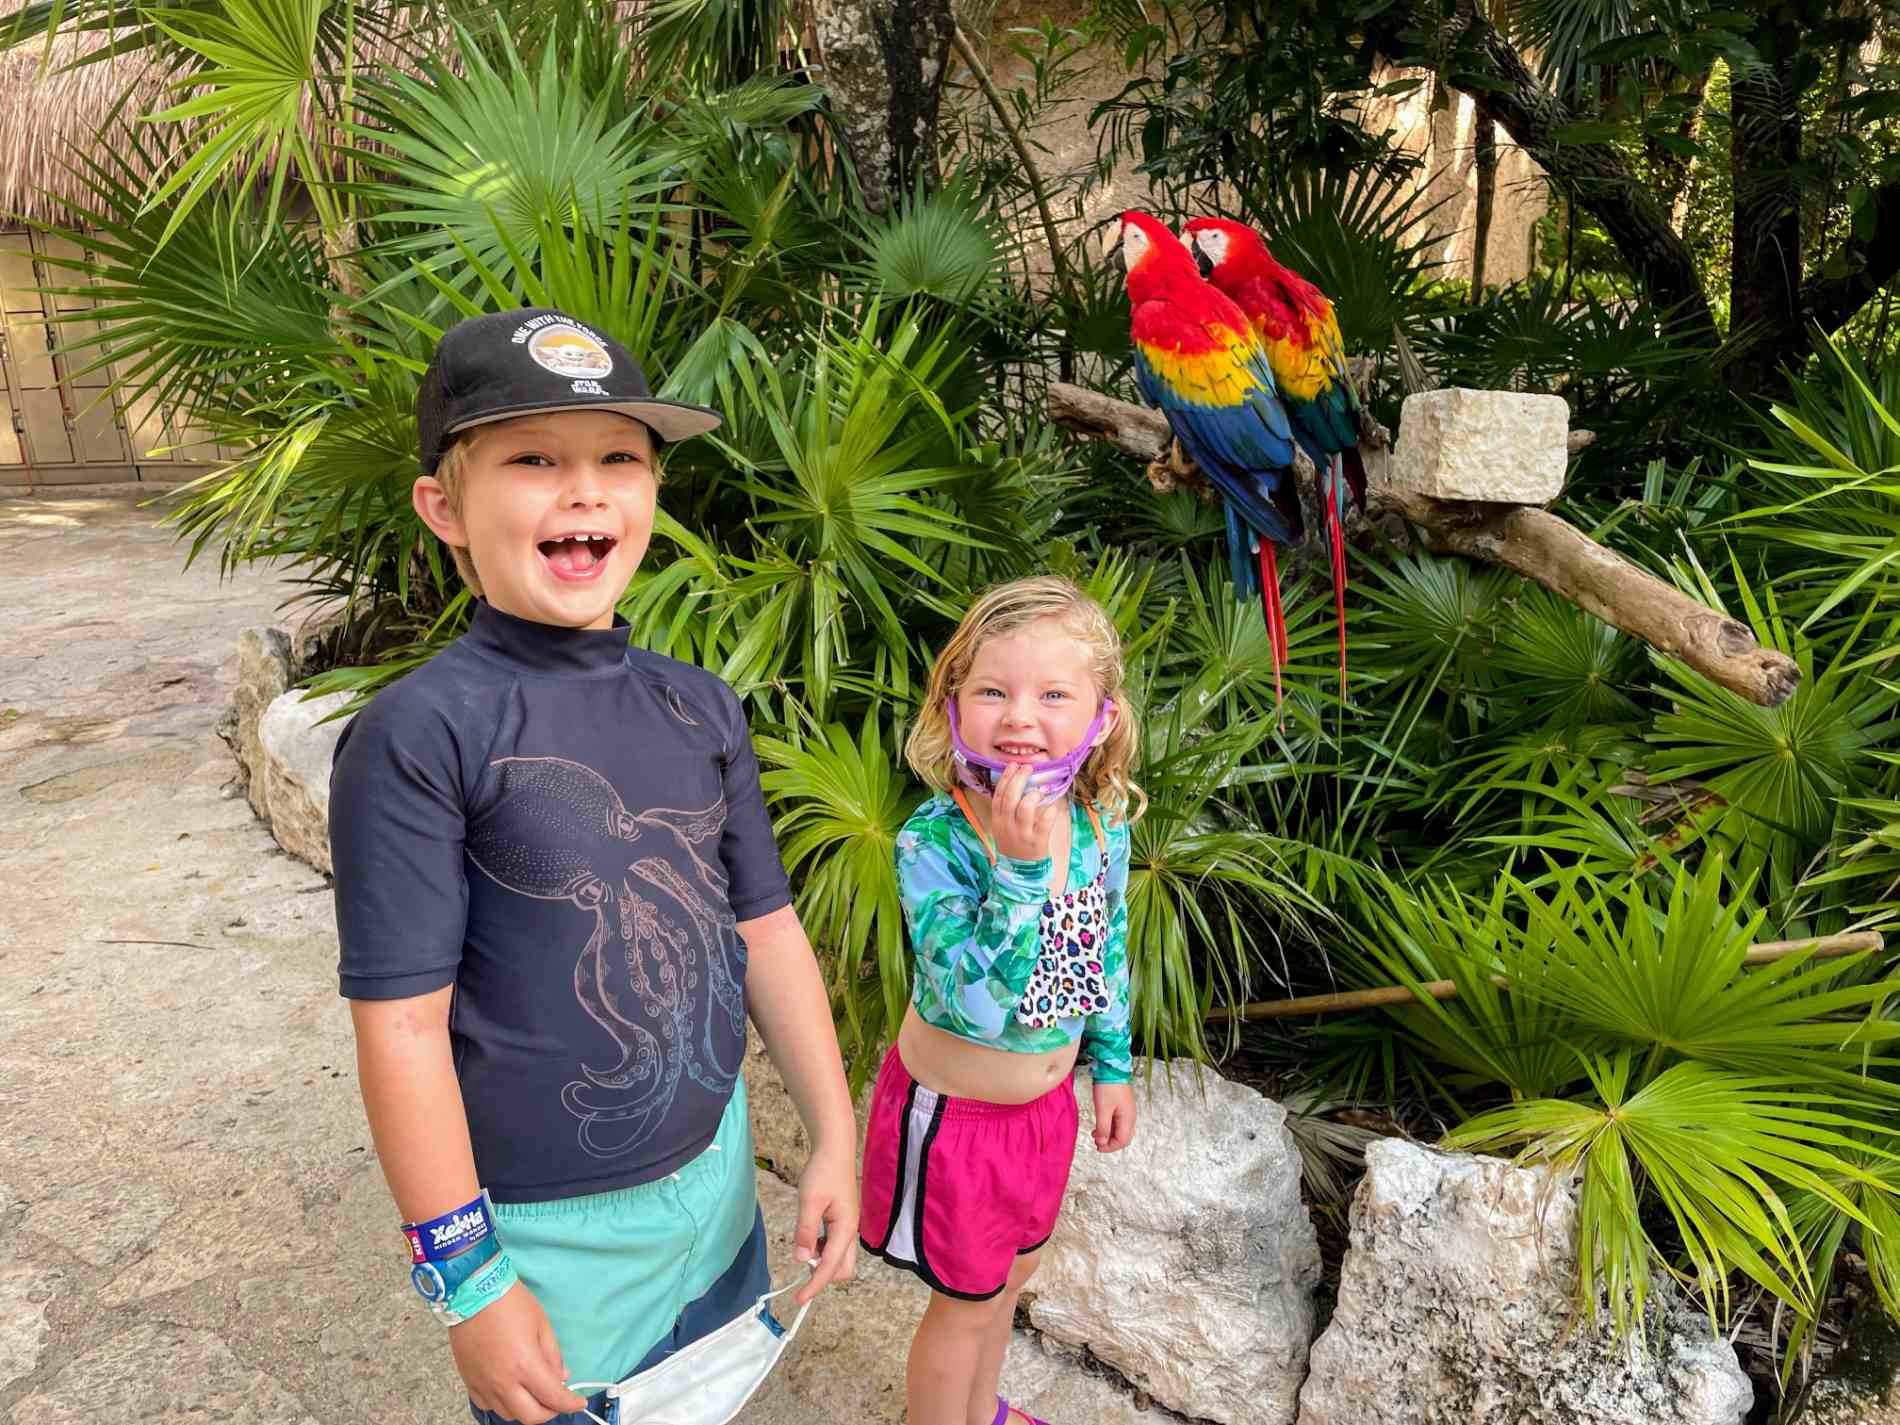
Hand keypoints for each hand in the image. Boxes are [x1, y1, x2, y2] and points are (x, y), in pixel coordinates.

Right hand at [451, 1280, 588, 1423]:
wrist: (472, 1293)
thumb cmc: (508, 1302)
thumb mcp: (542, 1324)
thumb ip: (553, 1355)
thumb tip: (561, 1377)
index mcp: (525, 1365)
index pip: (553, 1397)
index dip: (570, 1403)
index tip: (578, 1402)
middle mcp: (503, 1381)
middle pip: (531, 1416)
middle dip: (550, 1412)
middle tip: (557, 1400)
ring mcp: (484, 1384)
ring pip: (508, 1414)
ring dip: (526, 1408)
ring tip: (533, 1393)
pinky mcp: (470, 1382)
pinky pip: (488, 1405)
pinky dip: (503, 1404)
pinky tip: (510, 1389)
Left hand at [792, 1140, 859, 1305]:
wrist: (834, 1148)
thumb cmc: (823, 1171)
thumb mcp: (809, 1201)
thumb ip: (806, 1231)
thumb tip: (802, 1260)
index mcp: (845, 1229)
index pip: (830, 1266)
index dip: (815, 1285)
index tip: (800, 1299)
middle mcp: (850, 1231)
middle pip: (842, 1269)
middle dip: (824, 1276)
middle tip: (802, 1271)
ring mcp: (847, 1226)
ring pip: (839, 1258)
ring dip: (822, 1262)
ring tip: (803, 1248)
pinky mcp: (841, 1221)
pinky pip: (834, 1245)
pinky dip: (822, 1249)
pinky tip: (810, 1237)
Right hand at [989, 763, 1064, 863]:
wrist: (1020, 872)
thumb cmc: (1015, 845)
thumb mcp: (1004, 828)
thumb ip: (1007, 809)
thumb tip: (1017, 784)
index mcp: (998, 821)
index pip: (998, 795)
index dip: (1005, 778)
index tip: (1013, 765)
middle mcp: (1007, 826)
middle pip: (1010, 798)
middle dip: (1019, 780)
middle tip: (1028, 768)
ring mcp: (1022, 834)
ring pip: (1024, 809)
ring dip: (1033, 795)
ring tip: (1040, 790)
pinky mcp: (1037, 842)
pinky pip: (1044, 823)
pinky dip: (1049, 812)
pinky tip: (1053, 806)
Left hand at [1092, 1081, 1135, 1152]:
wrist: (1111, 1068)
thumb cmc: (1108, 1086)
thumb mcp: (1102, 1109)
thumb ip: (1103, 1128)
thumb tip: (1102, 1142)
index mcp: (1128, 1118)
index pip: (1122, 1141)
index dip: (1110, 1147)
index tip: (1098, 1147)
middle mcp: (1130, 1116)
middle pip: (1123, 1137)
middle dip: (1110, 1143)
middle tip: (1097, 1143)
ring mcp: (1127, 1110)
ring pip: (1120, 1130)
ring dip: (1109, 1135)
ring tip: (1096, 1135)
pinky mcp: (1122, 1105)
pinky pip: (1118, 1122)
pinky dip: (1109, 1127)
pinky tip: (1099, 1126)